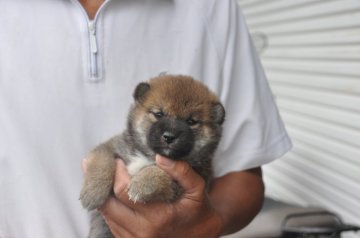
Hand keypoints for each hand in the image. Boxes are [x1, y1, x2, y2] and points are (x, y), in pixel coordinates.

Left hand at [99, 155, 222, 237]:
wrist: (200, 235)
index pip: (124, 192)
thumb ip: (182, 172)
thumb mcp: (197, 189)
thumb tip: (160, 156)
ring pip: (106, 214)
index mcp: (157, 218)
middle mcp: (141, 233)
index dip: (116, 172)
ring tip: (105, 175)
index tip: (117, 159)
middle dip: (103, 182)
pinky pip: (110, 222)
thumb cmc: (198, 210)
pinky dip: (109, 206)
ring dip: (103, 194)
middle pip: (107, 204)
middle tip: (103, 164)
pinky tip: (112, 193)